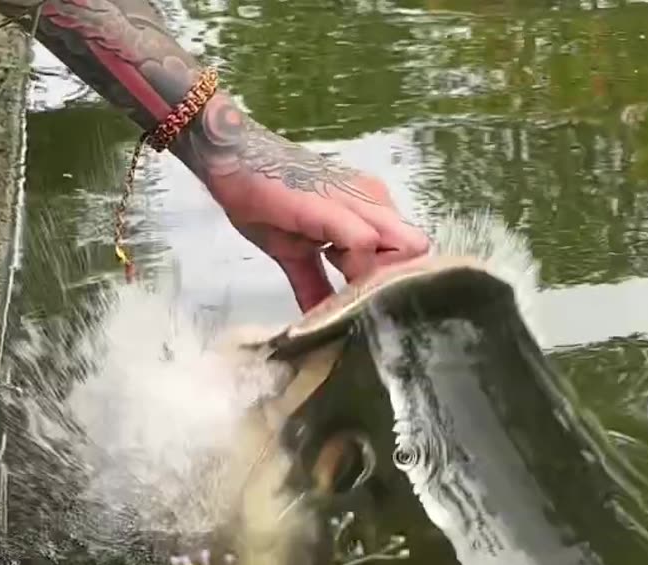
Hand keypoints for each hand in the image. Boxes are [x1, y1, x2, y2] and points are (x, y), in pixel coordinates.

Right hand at [205, 141, 428, 311]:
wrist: (230, 157)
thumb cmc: (263, 197)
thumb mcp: (294, 253)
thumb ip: (315, 287)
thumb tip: (321, 324)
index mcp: (370, 211)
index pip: (410, 253)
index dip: (393, 283)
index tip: (365, 302)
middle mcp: (375, 202)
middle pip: (417, 250)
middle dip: (396, 282)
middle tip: (360, 298)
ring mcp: (359, 199)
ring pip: (405, 247)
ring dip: (380, 278)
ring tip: (346, 290)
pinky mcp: (333, 205)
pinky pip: (365, 243)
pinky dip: (357, 270)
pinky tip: (335, 282)